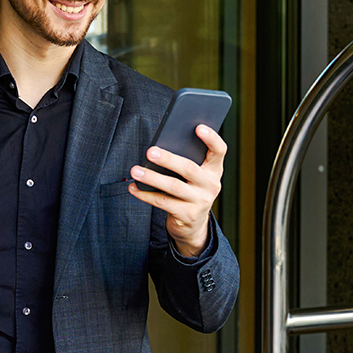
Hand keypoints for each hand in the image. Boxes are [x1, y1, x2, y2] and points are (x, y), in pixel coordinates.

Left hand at [128, 124, 225, 257]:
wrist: (193, 225)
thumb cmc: (190, 191)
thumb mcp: (195, 177)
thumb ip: (187, 161)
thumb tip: (160, 147)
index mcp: (214, 170)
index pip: (219, 151)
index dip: (211, 138)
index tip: (198, 127)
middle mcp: (210, 185)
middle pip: (189, 168)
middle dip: (168, 159)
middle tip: (150, 151)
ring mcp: (200, 201)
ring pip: (173, 186)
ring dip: (152, 178)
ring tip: (135, 170)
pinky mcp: (187, 215)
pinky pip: (162, 202)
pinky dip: (145, 194)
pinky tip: (134, 187)